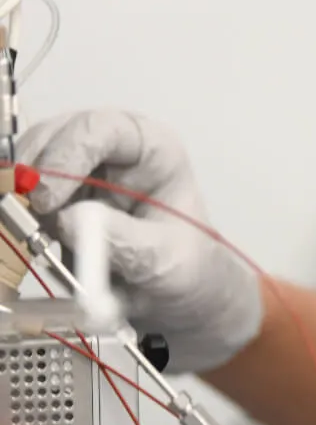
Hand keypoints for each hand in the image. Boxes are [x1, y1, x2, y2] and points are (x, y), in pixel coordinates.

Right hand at [16, 109, 263, 372]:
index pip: (103, 128)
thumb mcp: (164, 260)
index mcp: (153, 150)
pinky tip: (40, 241)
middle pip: (54, 136)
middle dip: (33, 174)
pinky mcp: (57, 197)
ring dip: (23, 199)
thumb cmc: (184, 268)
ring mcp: (81, 171)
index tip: (48, 197)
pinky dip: (21, 216)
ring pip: (30, 164)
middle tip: (28, 216)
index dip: (68, 154)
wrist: (174, 296)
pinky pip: (23, 196)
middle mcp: (114, 150)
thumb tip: (70, 220)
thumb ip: (123, 240)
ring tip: (42, 237)